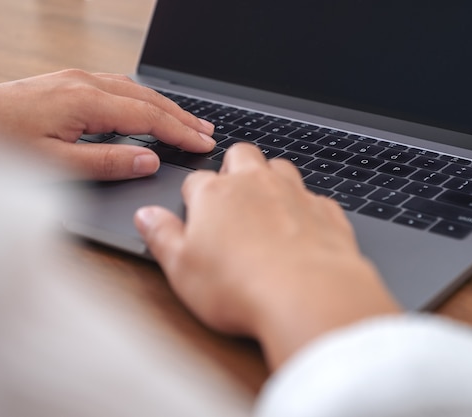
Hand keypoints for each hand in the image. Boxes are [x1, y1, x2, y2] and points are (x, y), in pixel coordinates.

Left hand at [0, 69, 214, 179]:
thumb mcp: (54, 164)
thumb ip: (107, 162)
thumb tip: (149, 160)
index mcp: (85, 101)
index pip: (148, 116)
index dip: (180, 132)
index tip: (204, 144)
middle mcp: (83, 82)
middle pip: (146, 98)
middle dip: (180, 115)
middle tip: (207, 131)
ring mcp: (73, 79)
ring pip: (132, 89)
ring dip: (162, 106)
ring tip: (186, 121)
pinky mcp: (64, 82)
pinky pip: (114, 87)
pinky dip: (139, 100)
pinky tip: (145, 109)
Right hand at [134, 143, 399, 368]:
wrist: (308, 295)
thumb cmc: (240, 286)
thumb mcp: (182, 269)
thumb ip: (162, 236)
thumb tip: (146, 216)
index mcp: (214, 195)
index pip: (195, 180)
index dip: (193, 195)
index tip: (194, 210)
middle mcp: (255, 184)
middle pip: (240, 155)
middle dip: (234, 168)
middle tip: (230, 194)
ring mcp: (294, 193)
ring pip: (280, 167)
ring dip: (271, 179)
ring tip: (266, 206)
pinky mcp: (325, 211)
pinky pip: (314, 197)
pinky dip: (306, 208)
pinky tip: (303, 228)